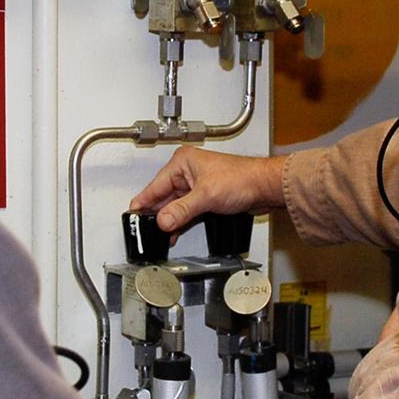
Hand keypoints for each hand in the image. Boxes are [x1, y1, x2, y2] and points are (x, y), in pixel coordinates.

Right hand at [129, 146, 285, 232]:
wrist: (266, 186)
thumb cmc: (244, 178)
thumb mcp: (206, 196)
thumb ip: (182, 210)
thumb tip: (163, 221)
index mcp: (182, 163)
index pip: (154, 186)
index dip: (142, 204)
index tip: (132, 219)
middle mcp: (187, 171)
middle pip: (162, 197)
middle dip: (157, 215)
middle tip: (145, 232)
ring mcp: (196, 184)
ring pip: (174, 205)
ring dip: (169, 220)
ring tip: (160, 235)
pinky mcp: (205, 196)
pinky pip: (185, 210)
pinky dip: (180, 220)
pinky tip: (175, 231)